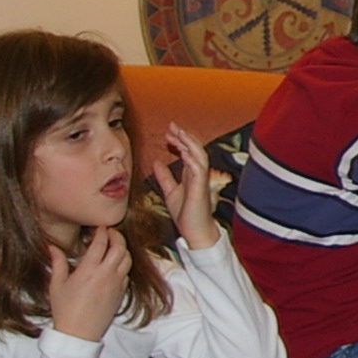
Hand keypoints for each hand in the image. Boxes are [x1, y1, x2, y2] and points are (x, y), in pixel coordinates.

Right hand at [43, 228, 132, 342]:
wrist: (79, 334)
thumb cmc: (65, 310)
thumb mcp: (56, 285)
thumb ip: (57, 263)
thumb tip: (52, 247)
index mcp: (88, 270)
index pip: (101, 243)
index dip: (102, 231)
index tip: (100, 227)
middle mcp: (105, 275)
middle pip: (120, 248)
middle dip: (116, 236)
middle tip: (110, 232)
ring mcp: (116, 284)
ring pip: (127, 259)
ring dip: (122, 249)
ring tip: (114, 246)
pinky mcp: (121, 293)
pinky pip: (127, 273)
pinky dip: (123, 265)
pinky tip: (114, 265)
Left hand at [147, 122, 220, 249]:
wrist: (194, 232)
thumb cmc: (186, 214)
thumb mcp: (170, 192)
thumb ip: (164, 177)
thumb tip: (156, 162)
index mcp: (192, 174)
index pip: (188, 151)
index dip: (179, 140)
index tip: (168, 132)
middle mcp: (198, 174)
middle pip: (194, 149)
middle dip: (184, 136)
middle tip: (172, 126)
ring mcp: (201, 180)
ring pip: (200, 154)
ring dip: (189, 143)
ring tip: (178, 133)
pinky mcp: (201, 188)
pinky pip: (199, 169)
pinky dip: (192, 158)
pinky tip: (183, 151)